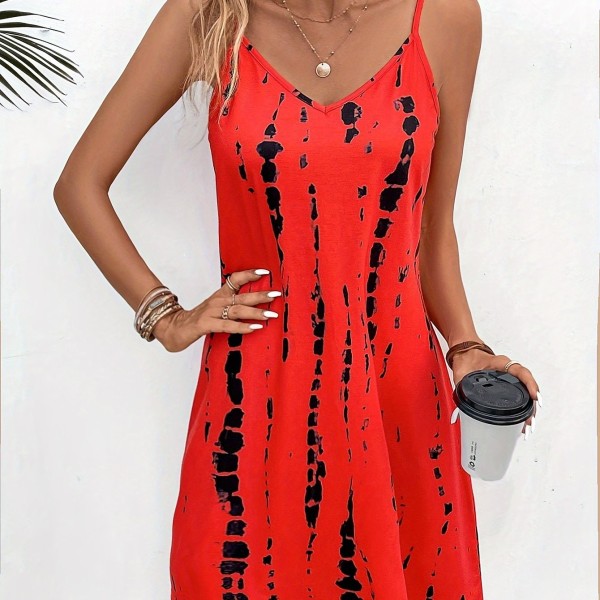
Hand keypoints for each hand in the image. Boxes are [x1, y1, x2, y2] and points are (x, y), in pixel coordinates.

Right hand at [151, 268, 280, 352]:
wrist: (173, 328)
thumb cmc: (198, 319)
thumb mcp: (216, 309)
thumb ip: (232, 306)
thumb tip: (253, 304)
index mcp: (220, 295)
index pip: (236, 279)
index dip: (250, 274)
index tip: (265, 272)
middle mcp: (217, 301)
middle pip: (242, 296)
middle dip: (261, 295)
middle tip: (276, 294)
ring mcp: (211, 312)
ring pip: (237, 310)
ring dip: (256, 312)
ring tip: (271, 314)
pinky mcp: (206, 325)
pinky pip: (227, 325)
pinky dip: (241, 327)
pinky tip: (254, 328)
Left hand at [450, 349, 541, 435]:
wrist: (466, 354)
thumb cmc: (467, 359)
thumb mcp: (464, 371)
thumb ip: (461, 384)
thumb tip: (460, 402)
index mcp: (501, 363)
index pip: (520, 371)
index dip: (529, 384)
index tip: (534, 396)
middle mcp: (509, 371)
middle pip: (527, 388)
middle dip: (531, 406)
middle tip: (530, 420)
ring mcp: (510, 379)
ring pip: (525, 394)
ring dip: (529, 410)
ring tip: (528, 425)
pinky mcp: (508, 386)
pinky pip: (520, 396)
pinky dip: (523, 408)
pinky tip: (522, 420)